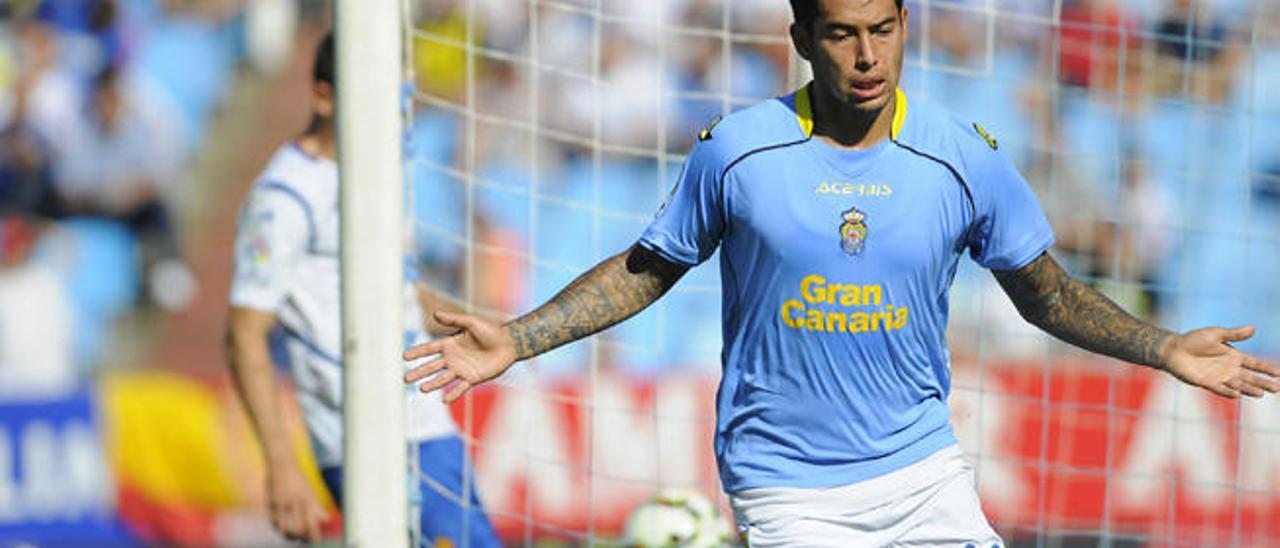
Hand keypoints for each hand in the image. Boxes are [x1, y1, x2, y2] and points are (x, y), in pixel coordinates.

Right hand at [265, 464, 327, 542]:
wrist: (281, 462)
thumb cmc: (297, 477)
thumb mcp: (309, 490)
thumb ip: (316, 506)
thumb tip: (326, 519)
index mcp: (308, 499)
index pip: (312, 524)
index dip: (314, 537)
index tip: (315, 542)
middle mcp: (296, 502)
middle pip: (298, 529)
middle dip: (301, 538)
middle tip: (303, 540)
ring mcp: (282, 503)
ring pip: (285, 528)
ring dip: (289, 535)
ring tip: (293, 537)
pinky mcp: (270, 502)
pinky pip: (274, 521)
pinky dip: (278, 528)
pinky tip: (282, 529)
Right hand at [403, 311, 517, 402]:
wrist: (509, 344)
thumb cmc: (492, 330)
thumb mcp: (472, 322)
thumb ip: (454, 320)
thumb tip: (435, 314)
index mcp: (451, 343)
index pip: (430, 349)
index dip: (417, 352)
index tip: (404, 356)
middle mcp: (453, 358)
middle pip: (432, 366)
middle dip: (419, 372)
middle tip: (405, 379)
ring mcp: (462, 369)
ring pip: (443, 378)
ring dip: (432, 384)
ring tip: (421, 389)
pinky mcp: (472, 378)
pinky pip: (460, 388)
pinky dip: (452, 394)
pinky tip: (444, 400)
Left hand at [1164, 325, 1279, 398]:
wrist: (1173, 349)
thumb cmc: (1193, 340)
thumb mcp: (1216, 334)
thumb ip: (1234, 334)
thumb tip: (1254, 328)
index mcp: (1234, 357)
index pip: (1255, 364)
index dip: (1267, 369)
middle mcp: (1229, 369)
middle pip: (1250, 378)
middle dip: (1263, 383)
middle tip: (1277, 388)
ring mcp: (1218, 377)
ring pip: (1238, 385)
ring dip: (1249, 389)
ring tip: (1261, 393)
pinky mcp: (1206, 382)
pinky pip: (1219, 388)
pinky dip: (1227, 391)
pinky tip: (1237, 394)